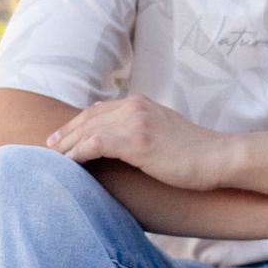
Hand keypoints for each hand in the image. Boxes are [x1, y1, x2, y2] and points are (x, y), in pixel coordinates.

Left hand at [45, 95, 230, 191]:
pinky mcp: (137, 141)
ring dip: (66, 145)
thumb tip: (120, 142)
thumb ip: (143, 131)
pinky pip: (95, 144)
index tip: (60, 137)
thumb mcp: (165, 133)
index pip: (98, 110)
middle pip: (88, 118)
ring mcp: (136, 122)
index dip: (76, 124)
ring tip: (51, 158)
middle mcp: (136, 107)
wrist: (220, 157)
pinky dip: (78, 153)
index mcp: (141, 103)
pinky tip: (68, 163)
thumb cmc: (196, 153)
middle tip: (47, 147)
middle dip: (65, 132)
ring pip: (88, 130)